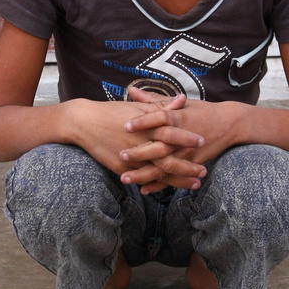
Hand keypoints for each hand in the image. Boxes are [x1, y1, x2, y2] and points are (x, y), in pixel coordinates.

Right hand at [67, 97, 206, 191]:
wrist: (84, 122)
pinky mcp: (122, 168)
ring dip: (178, 180)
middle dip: (188, 166)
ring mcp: (132, 158)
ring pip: (158, 172)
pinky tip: (168, 190)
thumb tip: (183, 98)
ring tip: (195, 184)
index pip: (171, 132)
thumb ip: (161, 105)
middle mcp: (141, 143)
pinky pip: (143, 179)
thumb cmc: (112, 111)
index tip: (203, 141)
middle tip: (204, 171)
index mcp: (146, 125)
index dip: (187, 138)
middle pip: (168, 158)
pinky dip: (157, 185)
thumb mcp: (138, 106)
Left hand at [121, 92, 248, 189]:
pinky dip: (159, 184)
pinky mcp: (192, 164)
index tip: (125, 126)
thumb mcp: (180, 103)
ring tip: (125, 177)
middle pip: (159, 146)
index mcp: (179, 117)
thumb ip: (154, 99)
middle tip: (121, 155)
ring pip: (163, 166)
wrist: (228, 124)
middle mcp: (182, 136)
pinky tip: (144, 189)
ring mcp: (187, 153)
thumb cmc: (201, 110)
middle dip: (139, 153)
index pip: (159, 118)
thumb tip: (131, 90)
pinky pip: (173, 177)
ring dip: (143, 174)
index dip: (143, 122)